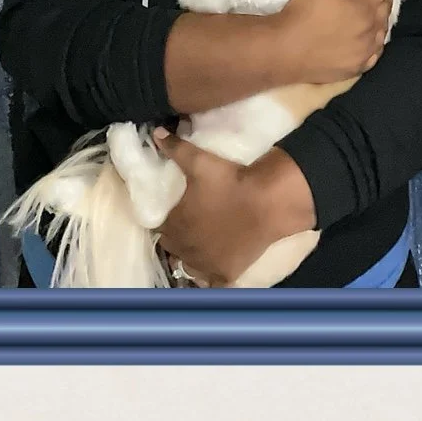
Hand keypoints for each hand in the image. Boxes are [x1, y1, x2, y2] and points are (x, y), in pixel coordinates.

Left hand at [155, 129, 315, 286]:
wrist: (265, 202)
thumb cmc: (229, 181)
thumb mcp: (199, 161)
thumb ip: (175, 149)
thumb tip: (156, 134)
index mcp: (173, 223)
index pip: (159, 227)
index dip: (166, 220)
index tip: (174, 214)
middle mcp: (184, 248)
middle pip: (171, 248)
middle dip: (175, 238)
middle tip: (187, 227)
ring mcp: (205, 264)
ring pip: (187, 267)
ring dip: (189, 259)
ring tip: (198, 248)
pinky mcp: (225, 274)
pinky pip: (209, 285)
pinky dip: (207, 281)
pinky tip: (210, 273)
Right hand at [273, 0, 393, 84]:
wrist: (285, 51)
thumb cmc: (301, 14)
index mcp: (363, 7)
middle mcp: (370, 29)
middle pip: (386, 9)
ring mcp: (366, 51)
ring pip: (383, 31)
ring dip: (382, 19)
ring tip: (375, 12)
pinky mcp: (358, 67)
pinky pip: (375, 52)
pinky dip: (376, 42)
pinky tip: (370, 38)